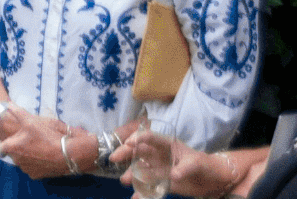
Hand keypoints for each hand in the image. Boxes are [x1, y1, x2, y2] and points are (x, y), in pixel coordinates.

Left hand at [0, 115, 81, 179]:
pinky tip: (43, 155)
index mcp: (11, 148)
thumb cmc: (47, 136)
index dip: (3, 141)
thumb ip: (16, 112)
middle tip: (28, 140)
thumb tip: (6, 105)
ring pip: (22, 161)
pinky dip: (36, 163)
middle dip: (17, 147)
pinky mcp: (37, 176)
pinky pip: (32, 168)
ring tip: (38, 147)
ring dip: (26, 155)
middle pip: (12, 153)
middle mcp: (16, 161)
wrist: (69, 154)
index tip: (9, 138)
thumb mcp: (31, 120)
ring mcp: (26, 170)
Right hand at [117, 130, 245, 198]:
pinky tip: (135, 198)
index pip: (151, 138)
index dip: (139, 138)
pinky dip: (142, 193)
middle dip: (126, 154)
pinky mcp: (164, 183)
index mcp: (169, 146)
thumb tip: (174, 175)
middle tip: (113, 158)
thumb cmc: (208, 165)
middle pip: (139, 152)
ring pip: (141, 170)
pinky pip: (150, 187)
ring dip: (131, 174)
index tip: (129, 142)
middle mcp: (161, 156)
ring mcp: (161, 170)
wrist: (217, 181)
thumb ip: (186, 168)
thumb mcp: (198, 163)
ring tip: (124, 180)